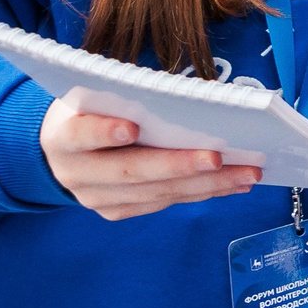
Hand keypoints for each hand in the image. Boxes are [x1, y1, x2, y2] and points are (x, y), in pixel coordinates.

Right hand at [40, 100, 259, 219]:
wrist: (61, 150)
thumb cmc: (89, 109)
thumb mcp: (92, 95)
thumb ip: (122, 97)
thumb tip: (184, 99)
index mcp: (62, 136)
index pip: (80, 134)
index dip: (104, 132)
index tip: (132, 127)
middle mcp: (75, 173)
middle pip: (130, 171)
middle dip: (177, 165)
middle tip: (217, 157)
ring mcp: (96, 198)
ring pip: (154, 192)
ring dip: (206, 184)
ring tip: (246, 173)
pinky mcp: (116, 211)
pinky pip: (163, 202)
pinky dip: (202, 192)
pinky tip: (234, 183)